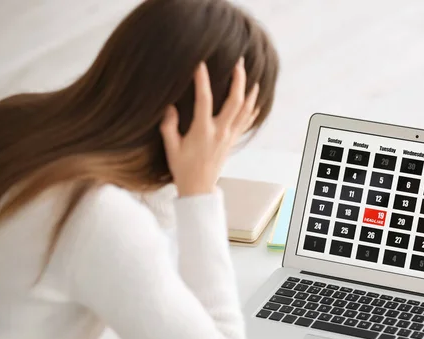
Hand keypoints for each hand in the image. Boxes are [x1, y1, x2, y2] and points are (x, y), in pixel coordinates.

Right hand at [160, 58, 259, 196]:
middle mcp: (220, 131)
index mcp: (202, 131)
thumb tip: (169, 107)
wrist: (199, 189)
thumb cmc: (183, 169)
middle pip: (235, 101)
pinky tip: (254, 101)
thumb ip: (169, 126)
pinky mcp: (232, 141)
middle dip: (238, 80)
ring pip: (245, 111)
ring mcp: (229, 136)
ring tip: (252, 78)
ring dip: (250, 93)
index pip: (203, 100)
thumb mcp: (171, 147)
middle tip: (238, 64)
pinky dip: (252, 110)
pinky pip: (246, 122)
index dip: (202, 80)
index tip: (200, 64)